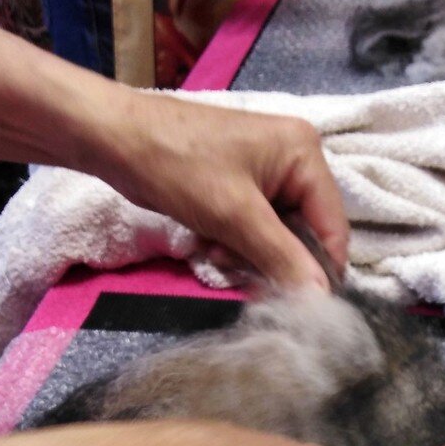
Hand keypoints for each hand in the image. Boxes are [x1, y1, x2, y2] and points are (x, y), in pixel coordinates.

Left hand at [0, 16, 346, 288]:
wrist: (111, 138)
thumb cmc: (177, 166)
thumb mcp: (233, 216)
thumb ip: (283, 258)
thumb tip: (322, 301)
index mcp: (305, 153)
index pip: (333, 226)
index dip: (319, 270)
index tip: (300, 307)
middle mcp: (293, 158)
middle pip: (305, 233)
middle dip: (273, 260)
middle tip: (242, 275)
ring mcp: (265, 171)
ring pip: (277, 237)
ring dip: (248, 256)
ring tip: (216, 253)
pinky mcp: (238, 184)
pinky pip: (253, 229)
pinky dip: (233, 244)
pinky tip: (207, 244)